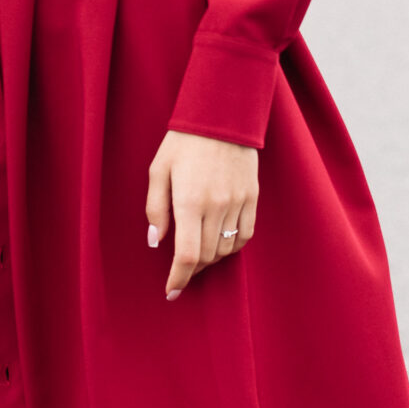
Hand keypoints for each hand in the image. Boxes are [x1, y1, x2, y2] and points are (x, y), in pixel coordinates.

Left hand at [146, 130, 258, 300]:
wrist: (222, 115)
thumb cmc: (183, 142)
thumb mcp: (158, 170)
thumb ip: (155, 208)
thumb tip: (156, 241)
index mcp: (189, 201)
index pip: (188, 255)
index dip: (179, 279)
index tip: (171, 292)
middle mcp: (216, 205)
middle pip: (208, 256)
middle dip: (192, 269)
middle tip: (180, 268)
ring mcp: (238, 202)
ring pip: (227, 248)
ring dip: (212, 257)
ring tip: (199, 251)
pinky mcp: (252, 197)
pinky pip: (246, 234)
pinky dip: (233, 245)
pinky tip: (221, 241)